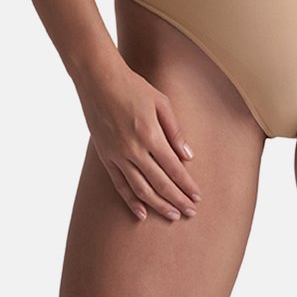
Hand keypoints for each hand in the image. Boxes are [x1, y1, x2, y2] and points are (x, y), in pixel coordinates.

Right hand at [75, 58, 202, 221]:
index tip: (197, 197)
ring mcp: (118, 156)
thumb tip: (188, 156)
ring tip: (173, 215)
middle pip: (160, 183)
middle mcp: (134, 150)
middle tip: (191, 212)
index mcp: (151, 135)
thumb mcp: (161, 102)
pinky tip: (141, 213)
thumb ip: (175, 130)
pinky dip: (131, 201)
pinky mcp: (106, 157)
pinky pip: (119, 185)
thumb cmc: (133, 86)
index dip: (187, 185)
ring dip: (158, 205)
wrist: (98, 80)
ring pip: (140, 190)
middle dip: (177, 200)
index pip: (174, 168)